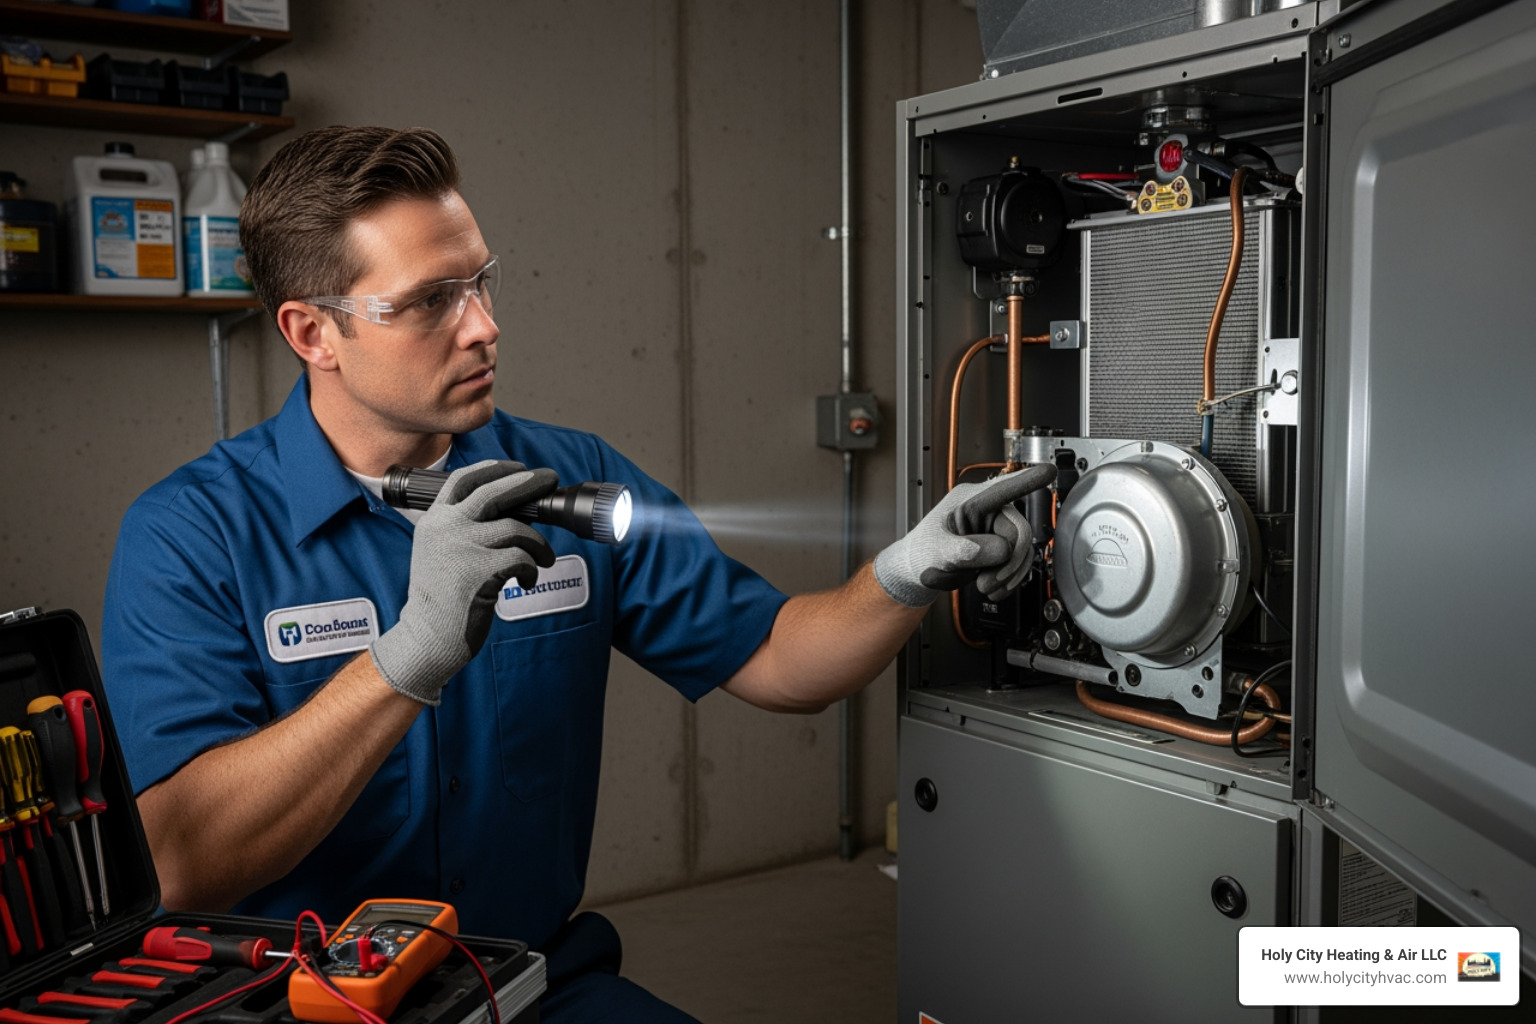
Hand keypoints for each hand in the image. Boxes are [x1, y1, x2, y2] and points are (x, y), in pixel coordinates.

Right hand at [370, 460, 557, 704]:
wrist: (429, 636)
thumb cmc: (443, 597)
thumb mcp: (441, 551)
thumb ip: (464, 527)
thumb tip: (512, 506)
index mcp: (434, 520)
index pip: (465, 479)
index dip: (496, 469)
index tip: (520, 467)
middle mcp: (445, 528)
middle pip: (494, 492)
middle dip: (529, 483)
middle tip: (550, 480)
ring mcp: (461, 547)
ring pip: (516, 529)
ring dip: (538, 545)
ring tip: (542, 560)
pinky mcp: (479, 570)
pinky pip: (522, 558)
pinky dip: (531, 570)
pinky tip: (524, 582)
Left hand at [873, 463, 1055, 607]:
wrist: (919, 571)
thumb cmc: (922, 552)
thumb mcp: (937, 551)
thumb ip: (965, 549)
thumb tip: (1001, 550)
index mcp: (970, 500)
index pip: (1003, 488)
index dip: (1028, 480)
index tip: (1049, 470)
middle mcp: (987, 510)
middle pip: (1019, 530)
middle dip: (1009, 561)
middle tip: (987, 581)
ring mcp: (996, 529)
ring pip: (1023, 549)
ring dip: (1008, 574)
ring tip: (985, 586)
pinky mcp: (1001, 547)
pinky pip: (1020, 562)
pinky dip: (1010, 579)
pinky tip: (994, 588)